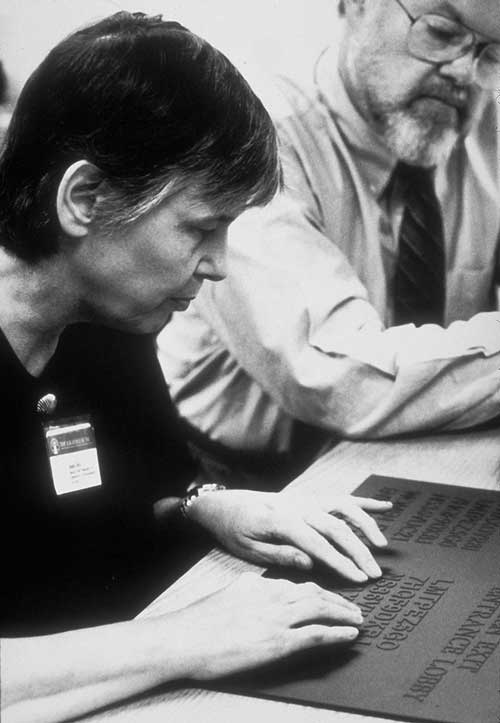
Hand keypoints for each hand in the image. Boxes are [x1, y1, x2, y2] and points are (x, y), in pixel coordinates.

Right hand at [163, 572, 362, 679]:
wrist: (184, 639)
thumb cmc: (199, 624)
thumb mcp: (229, 597)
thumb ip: (251, 596)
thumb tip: (262, 602)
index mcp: (259, 584)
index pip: (296, 584)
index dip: (318, 591)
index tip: (329, 597)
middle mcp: (272, 595)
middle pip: (315, 592)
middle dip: (338, 600)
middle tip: (354, 607)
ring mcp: (276, 617)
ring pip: (321, 608)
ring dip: (344, 613)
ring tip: (359, 618)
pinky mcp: (278, 641)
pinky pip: (317, 634)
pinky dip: (338, 633)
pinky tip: (351, 635)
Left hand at [186, 488, 391, 581]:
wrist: (223, 504)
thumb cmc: (234, 530)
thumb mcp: (247, 550)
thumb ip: (280, 554)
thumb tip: (311, 562)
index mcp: (280, 520)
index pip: (317, 543)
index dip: (340, 562)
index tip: (358, 579)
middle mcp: (297, 505)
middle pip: (336, 526)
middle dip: (358, 551)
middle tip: (374, 574)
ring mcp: (306, 499)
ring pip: (344, 508)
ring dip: (366, 524)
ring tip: (381, 546)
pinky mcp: (309, 498)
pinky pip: (341, 498)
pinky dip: (364, 501)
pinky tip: (385, 506)